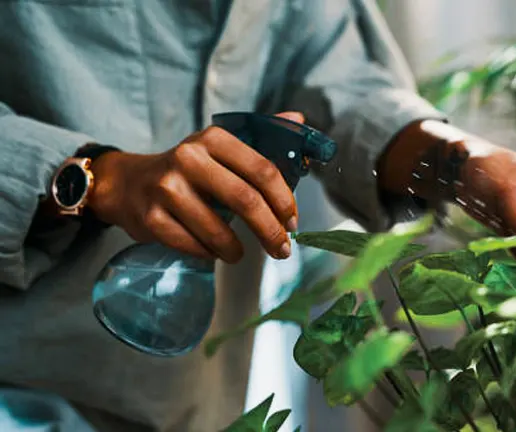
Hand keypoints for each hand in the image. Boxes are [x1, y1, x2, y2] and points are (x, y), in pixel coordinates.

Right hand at [88, 112, 303, 261]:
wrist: (128, 184)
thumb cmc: (188, 170)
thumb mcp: (220, 147)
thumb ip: (262, 136)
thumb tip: (299, 121)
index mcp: (213, 139)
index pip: (262, 170)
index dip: (284, 200)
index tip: (292, 222)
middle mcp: (188, 158)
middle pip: (245, 200)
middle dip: (270, 231)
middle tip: (282, 249)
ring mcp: (167, 188)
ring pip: (218, 230)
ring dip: (237, 249)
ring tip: (240, 254)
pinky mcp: (151, 218)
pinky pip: (193, 246)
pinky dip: (209, 254)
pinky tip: (212, 252)